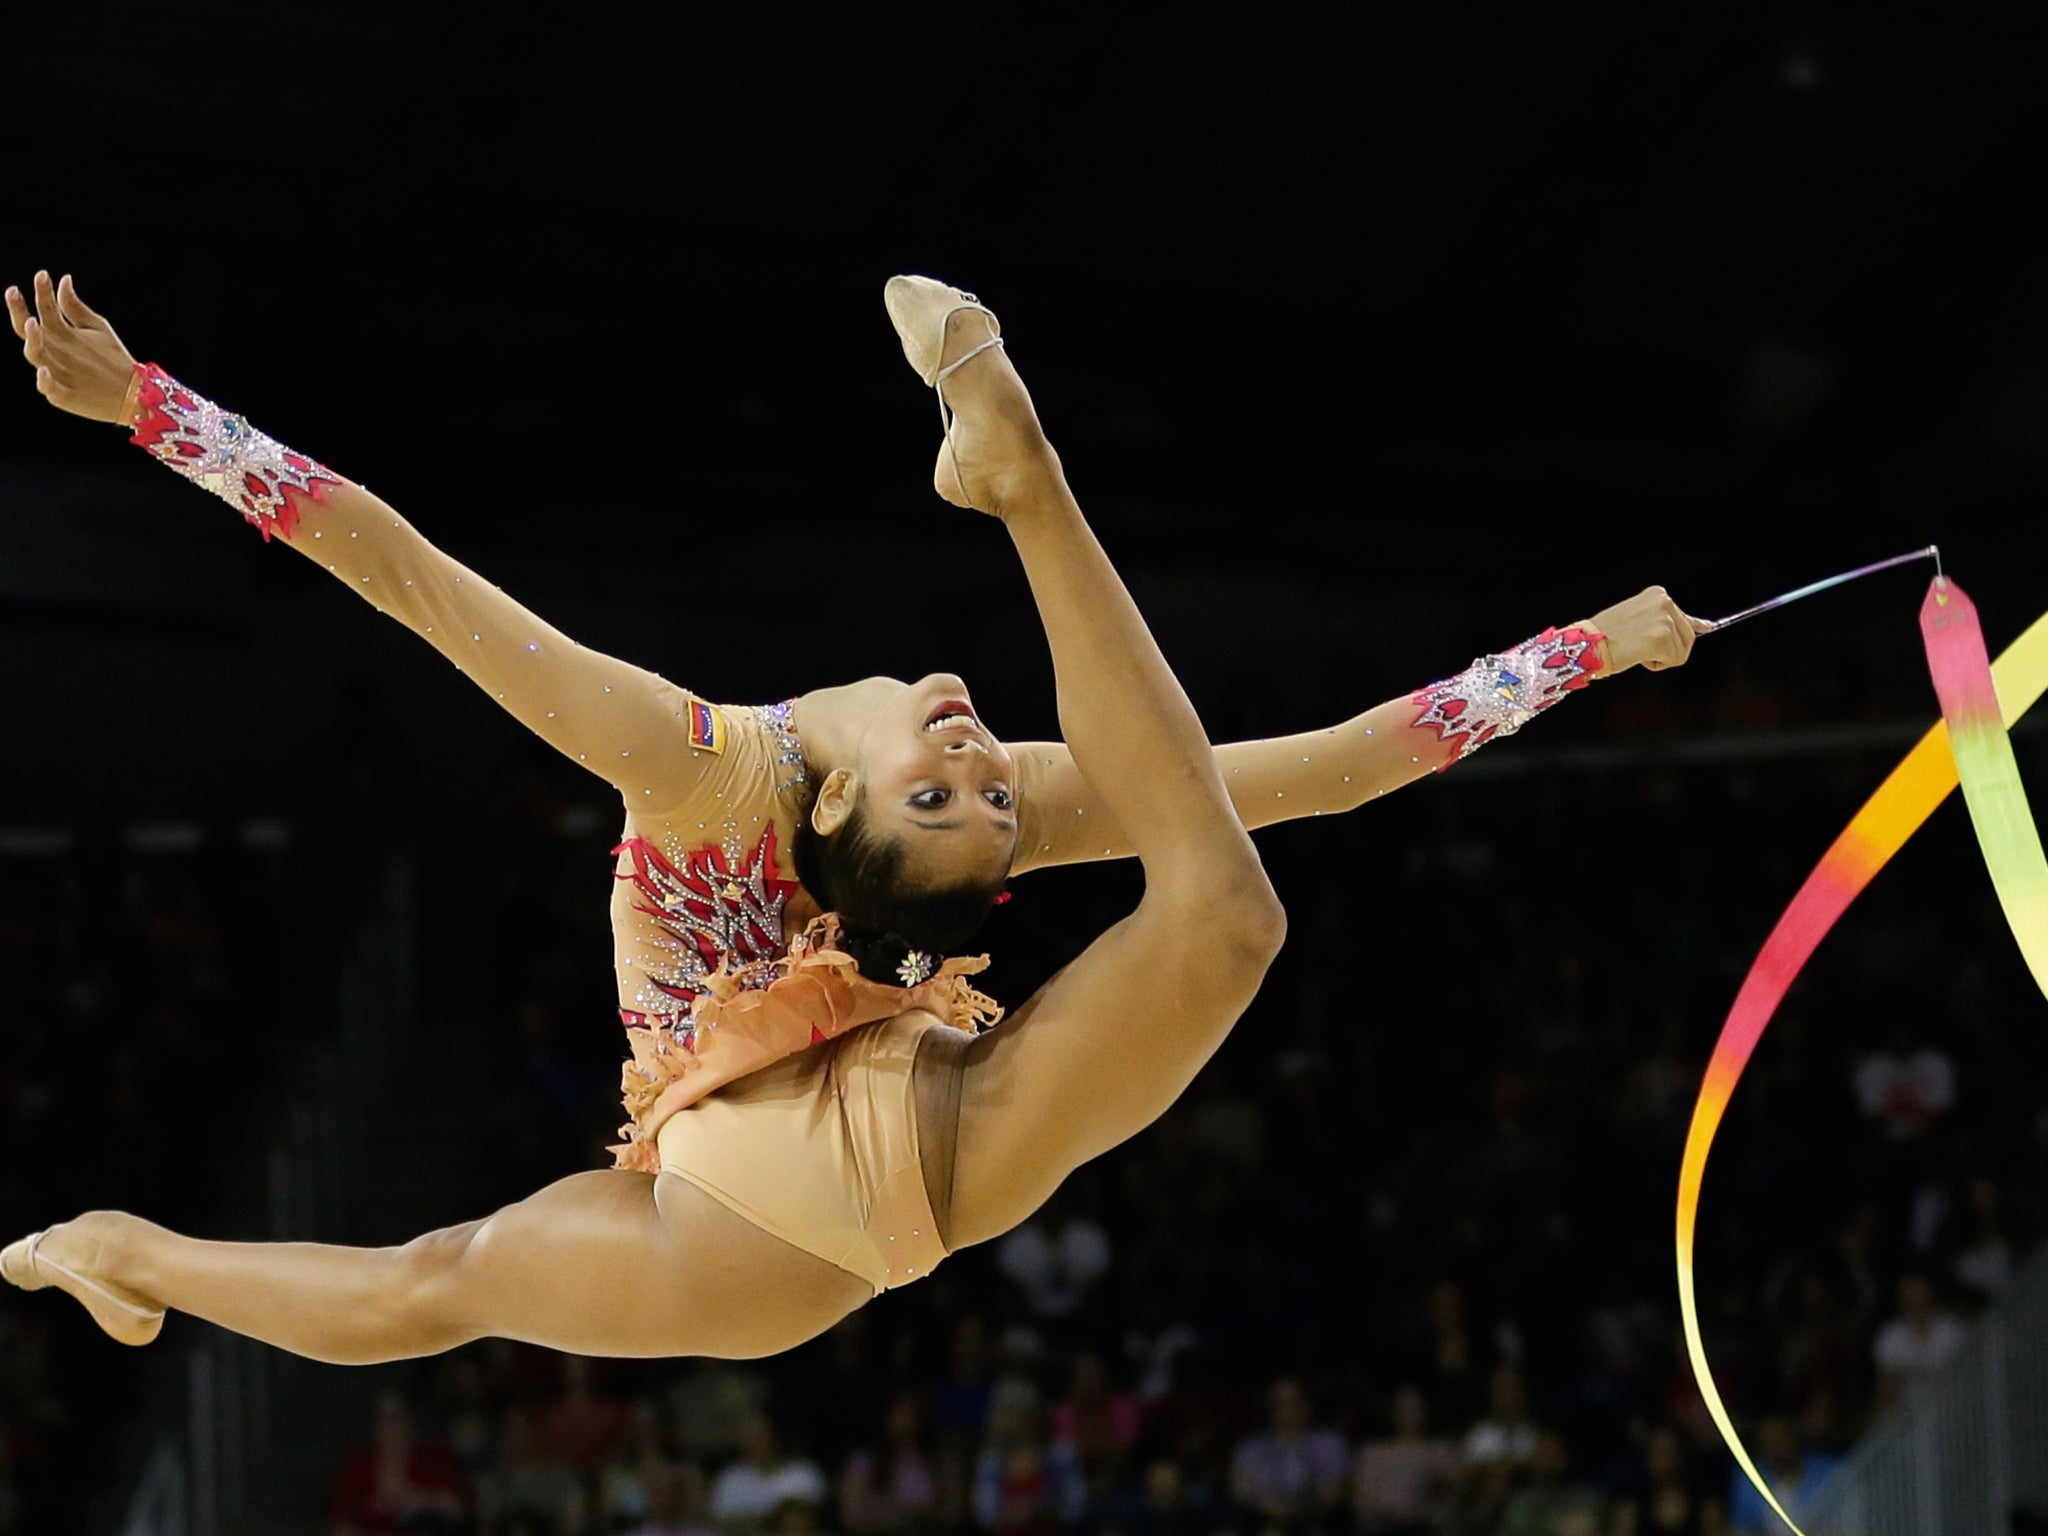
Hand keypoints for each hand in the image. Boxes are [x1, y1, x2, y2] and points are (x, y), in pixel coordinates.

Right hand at [7, 272, 138, 424]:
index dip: (42, 291)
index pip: (46, 309)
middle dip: (18, 311)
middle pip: (30, 330)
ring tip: (32, 323)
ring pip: (36, 355)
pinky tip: (44, 371)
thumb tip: (64, 278)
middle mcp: (55, 351)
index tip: (42, 274)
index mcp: (61, 333)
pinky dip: (44, 380)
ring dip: (32, 340)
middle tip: (13, 292)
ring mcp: (57, 373)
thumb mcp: (95, 328)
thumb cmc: (112, 358)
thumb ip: (75, 307)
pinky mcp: (65, 395)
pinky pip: (49, 388)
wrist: (134, 392)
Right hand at [1583, 586, 1706, 674]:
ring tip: (1635, 648)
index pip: (1685, 616)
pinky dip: (1656, 664)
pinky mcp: (1662, 638)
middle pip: (1688, 637)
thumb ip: (1669, 621)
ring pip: (1681, 650)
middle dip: (1667, 648)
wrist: (1587, 644)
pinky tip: (1638, 655)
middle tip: (1639, 645)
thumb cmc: (1607, 634)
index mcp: (1658, 595)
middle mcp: (1665, 602)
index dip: (1689, 628)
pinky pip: (1674, 660)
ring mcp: (1665, 620)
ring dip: (1660, 656)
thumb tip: (1707, 627)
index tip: (1704, 628)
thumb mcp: (1639, 618)